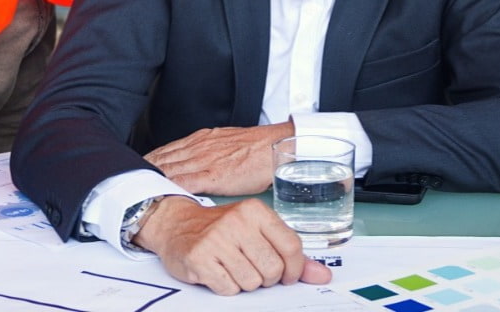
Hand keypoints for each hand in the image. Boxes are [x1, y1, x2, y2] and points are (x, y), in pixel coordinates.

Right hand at [134, 198, 333, 295]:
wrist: (177, 224)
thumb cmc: (223, 229)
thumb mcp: (257, 231)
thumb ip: (291, 254)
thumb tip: (322, 276)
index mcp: (255, 211)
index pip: (291, 246)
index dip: (294, 269)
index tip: (287, 275)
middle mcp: (237, 222)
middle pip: (272, 269)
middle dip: (266, 278)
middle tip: (253, 268)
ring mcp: (216, 240)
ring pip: (252, 282)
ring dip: (245, 283)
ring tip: (233, 267)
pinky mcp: (199, 258)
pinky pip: (229, 289)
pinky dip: (227, 287)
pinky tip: (219, 272)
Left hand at [144, 123, 290, 194]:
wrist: (276, 147)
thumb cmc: (260, 148)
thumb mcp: (229, 142)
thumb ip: (213, 151)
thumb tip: (204, 163)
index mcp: (203, 140)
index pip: (168, 149)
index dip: (151, 159)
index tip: (138, 167)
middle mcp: (199, 147)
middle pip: (162, 158)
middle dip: (143, 169)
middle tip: (125, 179)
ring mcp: (204, 160)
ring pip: (167, 169)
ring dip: (149, 178)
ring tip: (133, 188)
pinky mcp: (212, 175)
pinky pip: (182, 181)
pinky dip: (166, 187)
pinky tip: (155, 194)